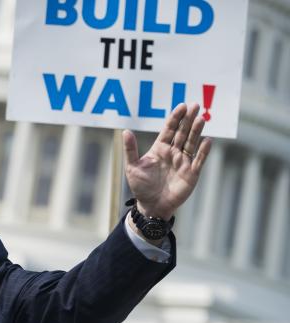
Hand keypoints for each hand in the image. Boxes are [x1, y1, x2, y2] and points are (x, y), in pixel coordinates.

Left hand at [123, 103, 212, 219]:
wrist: (151, 205)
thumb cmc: (141, 186)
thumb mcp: (132, 167)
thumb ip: (130, 149)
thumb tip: (125, 131)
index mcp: (160, 148)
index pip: (169, 129)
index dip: (175, 118)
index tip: (181, 106)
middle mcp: (173, 152)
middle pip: (183, 132)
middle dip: (188, 119)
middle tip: (195, 105)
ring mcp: (183, 162)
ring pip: (191, 143)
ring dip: (196, 131)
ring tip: (201, 119)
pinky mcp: (191, 173)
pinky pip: (199, 160)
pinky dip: (203, 151)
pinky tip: (207, 141)